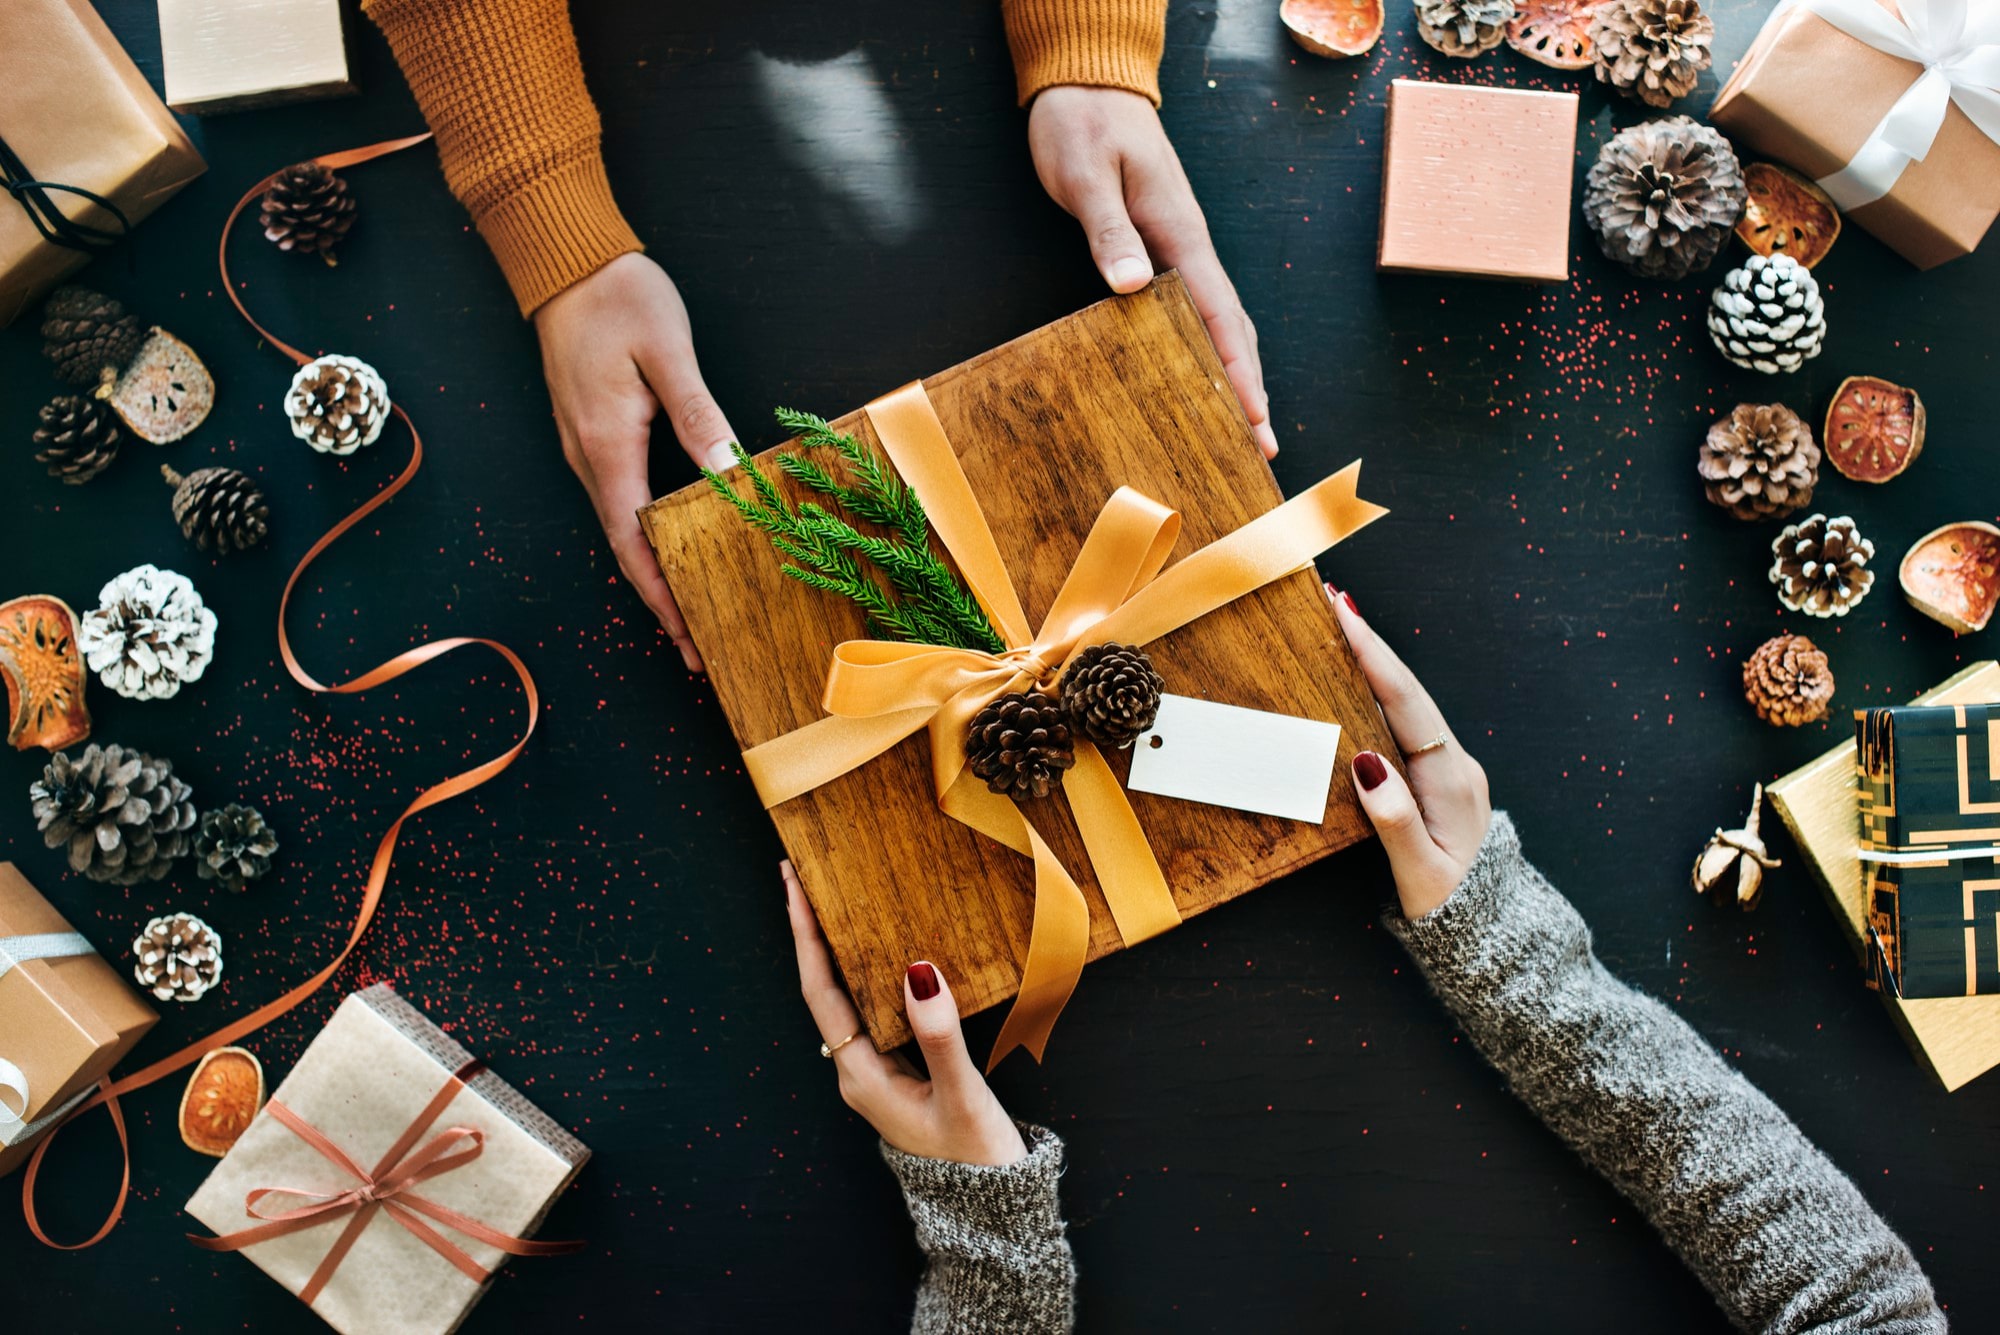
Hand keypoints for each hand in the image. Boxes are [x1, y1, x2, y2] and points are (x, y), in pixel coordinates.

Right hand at [533, 253, 738, 671]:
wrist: (562, 258)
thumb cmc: (617, 296)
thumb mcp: (667, 352)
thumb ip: (698, 413)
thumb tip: (726, 470)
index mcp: (605, 446)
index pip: (633, 543)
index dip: (661, 596)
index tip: (687, 638)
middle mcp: (587, 456)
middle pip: (624, 548)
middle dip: (661, 600)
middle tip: (698, 646)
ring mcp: (585, 445)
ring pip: (620, 525)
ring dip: (654, 570)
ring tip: (692, 607)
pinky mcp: (591, 430)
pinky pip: (619, 497)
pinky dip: (645, 534)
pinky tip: (674, 541)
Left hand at [783, 860, 1026, 1165]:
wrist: (990, 1211)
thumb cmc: (976, 1157)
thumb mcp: (962, 1095)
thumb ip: (939, 1037)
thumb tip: (919, 970)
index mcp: (861, 1074)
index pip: (821, 991)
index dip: (806, 936)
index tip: (794, 887)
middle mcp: (857, 1070)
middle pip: (824, 987)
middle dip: (812, 931)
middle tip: (805, 874)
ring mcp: (875, 1072)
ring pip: (847, 996)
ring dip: (838, 948)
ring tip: (835, 898)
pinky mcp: (897, 1072)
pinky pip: (872, 1009)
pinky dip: (870, 971)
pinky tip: (882, 949)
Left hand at [1027, 85, 1275, 458]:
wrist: (1088, 86)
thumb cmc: (1084, 126)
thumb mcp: (1088, 175)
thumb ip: (1108, 230)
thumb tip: (1131, 286)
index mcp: (1179, 234)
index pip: (1218, 314)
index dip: (1237, 370)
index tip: (1254, 416)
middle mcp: (1188, 246)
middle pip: (1232, 327)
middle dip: (1250, 387)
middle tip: (1263, 447)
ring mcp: (1179, 248)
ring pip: (1219, 321)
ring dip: (1235, 373)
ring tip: (1245, 426)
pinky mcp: (1162, 248)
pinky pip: (1194, 308)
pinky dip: (1208, 348)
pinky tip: (1203, 377)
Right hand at [1330, 585, 1491, 917]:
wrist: (1494, 933)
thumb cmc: (1453, 908)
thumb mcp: (1420, 871)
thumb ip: (1393, 817)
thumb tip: (1366, 762)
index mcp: (1450, 777)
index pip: (1405, 702)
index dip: (1373, 656)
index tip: (1345, 615)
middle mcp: (1454, 763)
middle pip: (1406, 691)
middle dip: (1370, 644)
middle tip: (1333, 602)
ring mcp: (1450, 769)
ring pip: (1407, 705)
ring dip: (1374, 666)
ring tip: (1340, 628)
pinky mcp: (1441, 780)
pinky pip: (1406, 726)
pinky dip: (1380, 697)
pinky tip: (1358, 684)